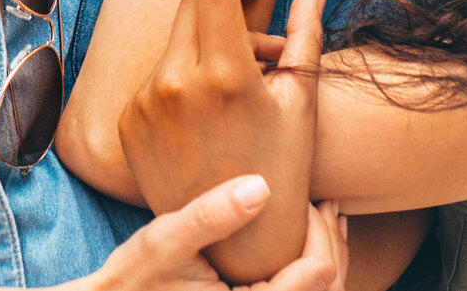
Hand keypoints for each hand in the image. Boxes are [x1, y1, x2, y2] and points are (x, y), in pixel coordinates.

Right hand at [82, 177, 347, 290]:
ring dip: (329, 260)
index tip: (300, 195)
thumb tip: (262, 186)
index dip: (318, 230)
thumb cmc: (133, 280)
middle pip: (328, 289)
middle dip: (334, 243)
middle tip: (327, 202)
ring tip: (327, 220)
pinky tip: (302, 247)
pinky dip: (311, 275)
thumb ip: (210, 216)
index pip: (314, 273)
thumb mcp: (165, 241)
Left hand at [119, 0, 325, 284]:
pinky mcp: (128, 120)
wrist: (233, 242)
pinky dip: (186, 68)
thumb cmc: (280, 170)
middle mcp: (175, 84)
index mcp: (224, 75)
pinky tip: (214, 97)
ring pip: (177, 36)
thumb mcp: (299, 103)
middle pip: (192, 1)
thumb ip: (305, 36)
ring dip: (210, 32)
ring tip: (250, 61)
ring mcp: (146, 103)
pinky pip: (159, 71)